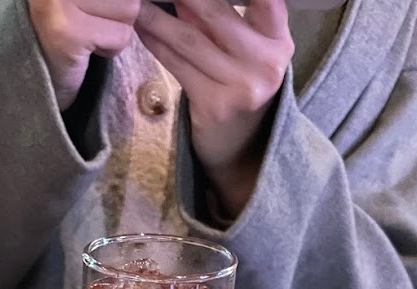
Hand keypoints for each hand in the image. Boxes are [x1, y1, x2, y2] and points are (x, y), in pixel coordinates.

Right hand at [30, 0, 142, 110]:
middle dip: (120, 10)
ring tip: (88, 32)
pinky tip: (85, 47)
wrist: (31, 70)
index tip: (99, 10)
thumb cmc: (70, 21)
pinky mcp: (68, 32)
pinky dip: (111, 48)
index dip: (118, 3)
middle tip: (90, 20)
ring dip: (116, 28)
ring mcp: (59, 2)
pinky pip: (121, 36)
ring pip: (130, 10)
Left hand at [135, 0, 292, 217]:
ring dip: (156, 15)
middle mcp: (266, 62)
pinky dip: (155, 42)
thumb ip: (226, 18)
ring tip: (137, 1)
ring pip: (189, 39)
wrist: (244, 148)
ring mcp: (241, 87)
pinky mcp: (214, 106)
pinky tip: (140, 27)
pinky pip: (177, 65)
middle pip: (216, 13)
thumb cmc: (242, 85)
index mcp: (279, 40)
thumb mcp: (249, 50)